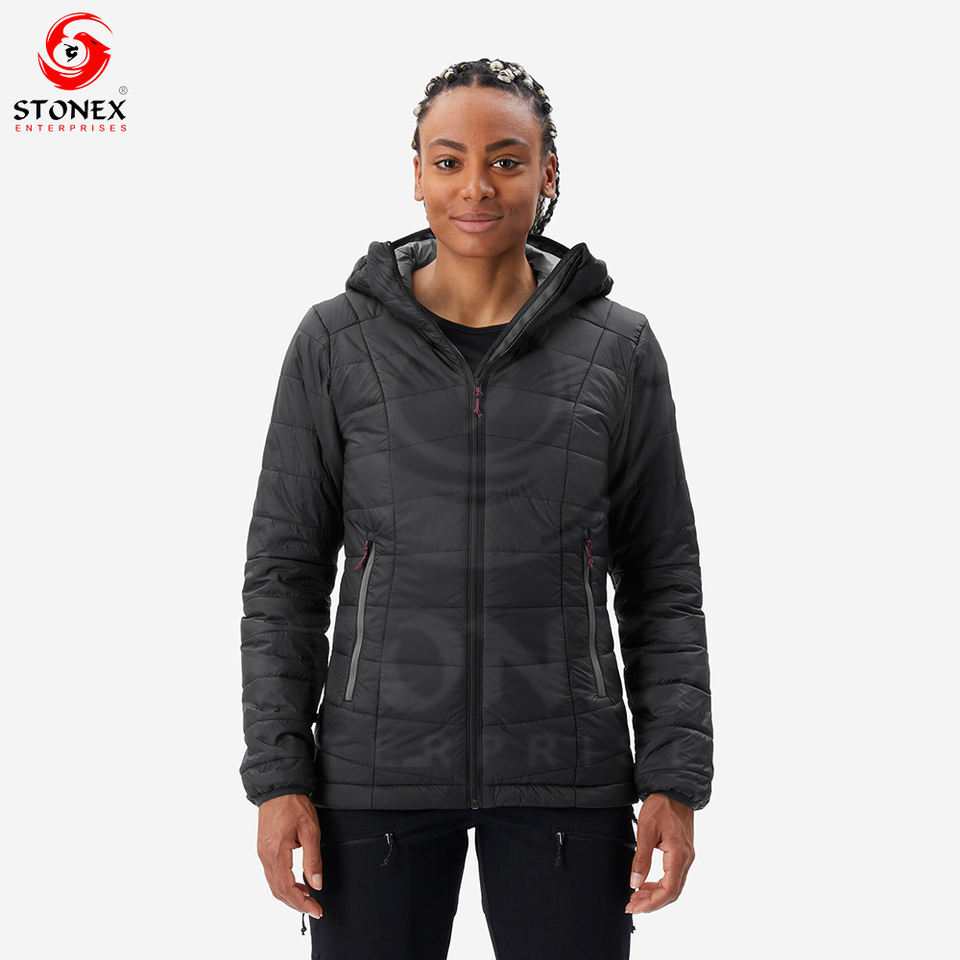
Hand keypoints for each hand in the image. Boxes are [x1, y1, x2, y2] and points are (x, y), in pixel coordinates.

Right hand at [256, 793, 323, 918]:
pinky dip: (284, 884)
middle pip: (278, 891)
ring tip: (308, 896)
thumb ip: (313, 860)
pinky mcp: (263, 849)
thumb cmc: (294, 805)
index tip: (316, 910)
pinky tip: (298, 882)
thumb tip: (316, 884)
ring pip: (273, 885)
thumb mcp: (310, 831)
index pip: (287, 889)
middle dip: (296, 904)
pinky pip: (272, 874)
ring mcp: (262, 853)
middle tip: (314, 908)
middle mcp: (265, 856)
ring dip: (290, 895)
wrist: (278, 788)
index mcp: (276, 853)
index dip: (302, 904)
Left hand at [625, 794, 694, 913]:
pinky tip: (646, 884)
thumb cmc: (661, 806)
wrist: (674, 790)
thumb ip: (641, 858)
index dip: (652, 903)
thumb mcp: (646, 831)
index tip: (635, 907)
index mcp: (679, 855)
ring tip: (636, 897)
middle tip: (631, 906)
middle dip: (652, 903)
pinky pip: (673, 876)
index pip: (669, 890)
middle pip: (672, 892)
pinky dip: (660, 885)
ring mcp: (686, 857)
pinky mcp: (683, 853)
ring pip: (673, 886)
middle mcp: (686, 859)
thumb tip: (635, 883)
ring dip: (655, 895)